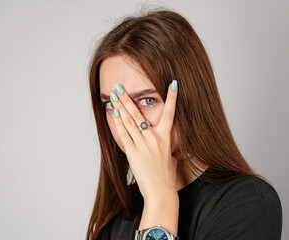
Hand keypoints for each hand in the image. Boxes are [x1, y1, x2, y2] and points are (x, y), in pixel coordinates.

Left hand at [109, 80, 178, 201]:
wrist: (161, 191)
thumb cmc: (166, 176)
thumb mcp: (172, 157)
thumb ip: (169, 147)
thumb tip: (173, 144)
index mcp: (165, 137)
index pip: (171, 113)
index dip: (173, 97)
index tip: (174, 83)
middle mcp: (154, 138)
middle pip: (139, 114)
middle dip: (128, 99)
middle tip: (120, 87)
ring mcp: (143, 144)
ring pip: (129, 121)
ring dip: (121, 107)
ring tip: (115, 96)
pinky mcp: (133, 152)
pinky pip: (124, 134)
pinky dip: (118, 123)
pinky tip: (114, 113)